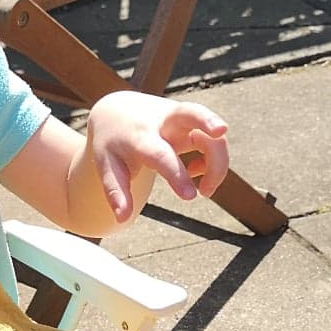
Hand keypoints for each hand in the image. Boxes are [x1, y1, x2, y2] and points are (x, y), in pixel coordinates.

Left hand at [85, 93, 228, 221]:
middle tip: (222, 130)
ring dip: (219, 164)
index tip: (191, 197)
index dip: (177, 175)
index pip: (161, 155)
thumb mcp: (107, 167)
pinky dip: (212, 161)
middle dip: (208, 120)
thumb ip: (115, 192)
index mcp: (140, 137)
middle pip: (192, 112)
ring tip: (205, 191)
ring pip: (212, 131)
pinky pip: (214, 138)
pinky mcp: (193, 120)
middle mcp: (164, 121)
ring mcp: (181, 117)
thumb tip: (122, 218)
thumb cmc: (113, 145)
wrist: (117, 113)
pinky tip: (194, 172)